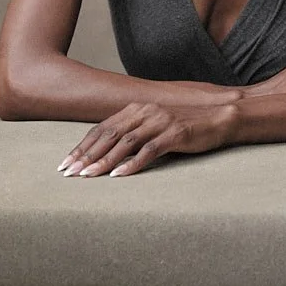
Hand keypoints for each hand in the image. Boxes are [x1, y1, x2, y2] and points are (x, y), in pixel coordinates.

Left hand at [57, 102, 235, 177]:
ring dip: (104, 161)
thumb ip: (134, 131)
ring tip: (88, 176)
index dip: (83, 146)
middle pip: (109, 135)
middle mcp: (146, 112)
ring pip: (125, 142)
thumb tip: (108, 149)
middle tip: (69, 172)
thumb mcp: (155, 123)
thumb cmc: (184, 125)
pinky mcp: (175, 134)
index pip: (103, 128)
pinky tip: (119, 175)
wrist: (218, 118)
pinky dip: (132, 164)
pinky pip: (149, 150)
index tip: (66, 162)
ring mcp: (160, 122)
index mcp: (137, 108)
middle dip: (86, 155)